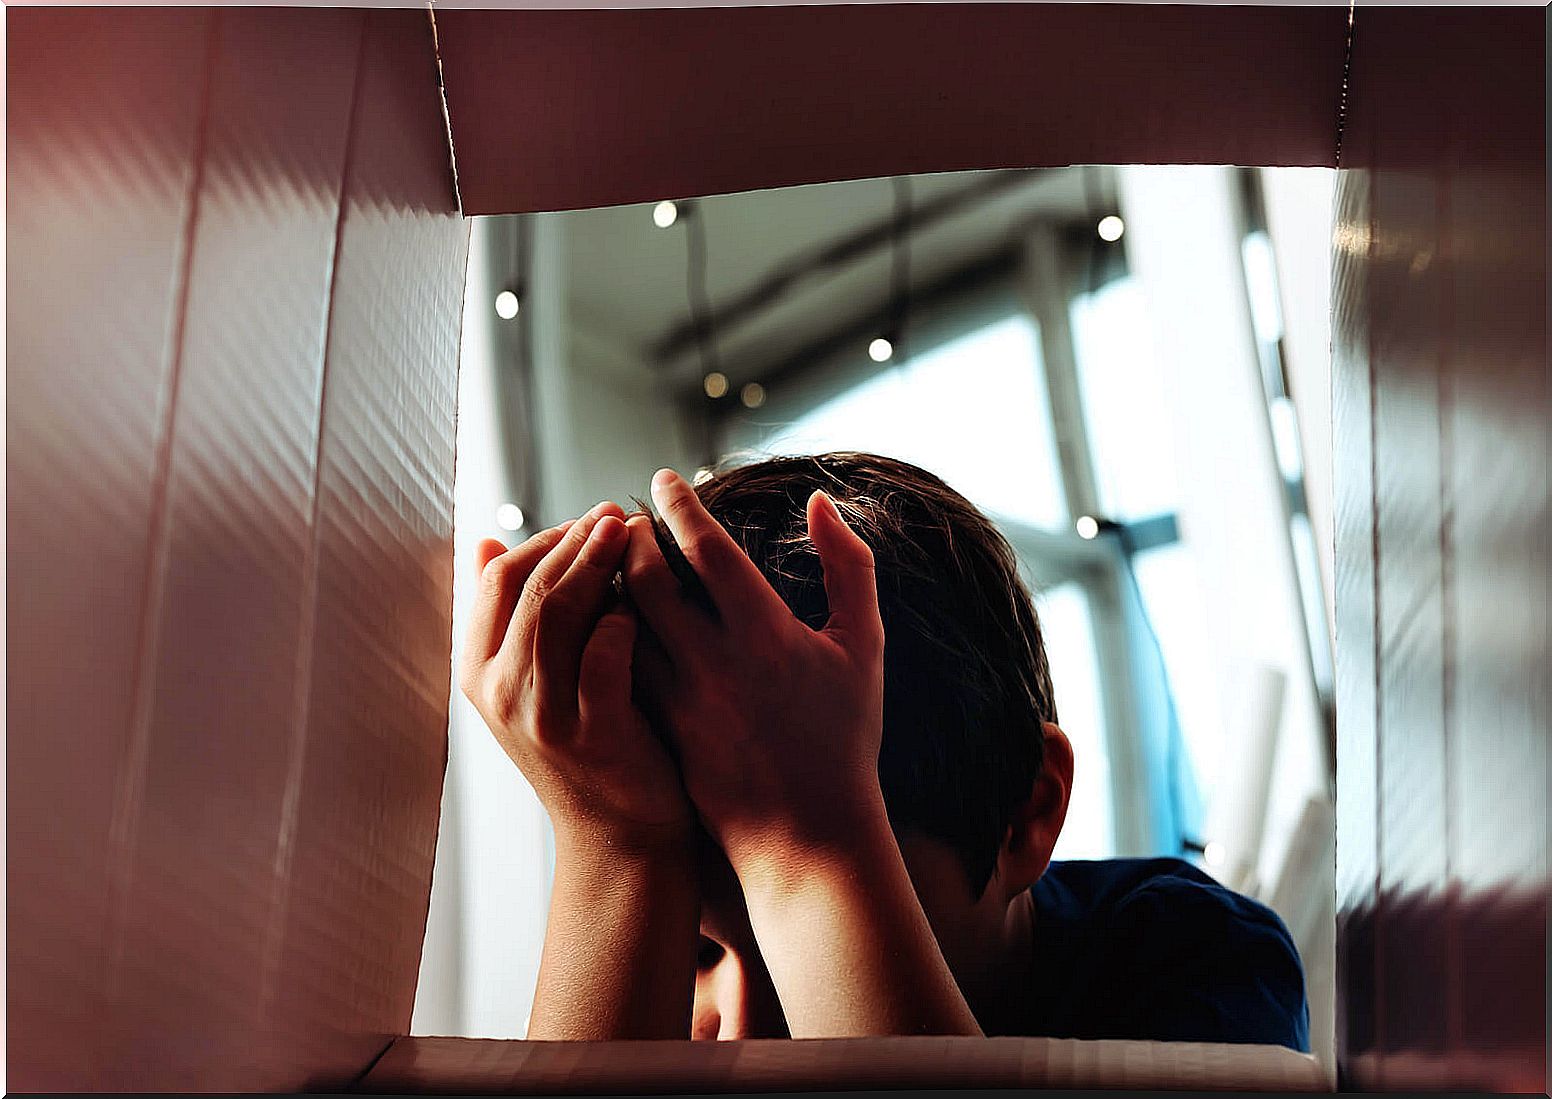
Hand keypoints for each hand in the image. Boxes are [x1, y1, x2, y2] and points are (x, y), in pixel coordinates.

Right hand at [460, 502, 691, 850]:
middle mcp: (498, 694)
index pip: (496, 578)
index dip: (543, 537)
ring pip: (558, 615)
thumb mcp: (538, 679)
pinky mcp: (591, 735)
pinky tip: (645, 603)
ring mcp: (541, 717)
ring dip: (597, 564)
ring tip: (631, 532)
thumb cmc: (590, 742)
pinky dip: (622, 620)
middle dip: (574, 539)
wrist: (621, 832)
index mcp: (478, 673)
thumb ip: (516, 616)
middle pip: (528, 588)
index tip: (587, 517)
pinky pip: (602, 657)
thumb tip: (487, 541)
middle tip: (615, 510)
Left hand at [621, 469, 886, 876]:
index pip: (706, 547)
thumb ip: (850, 567)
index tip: (663, 479)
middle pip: (647, 578)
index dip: (679, 505)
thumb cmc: (844, 736)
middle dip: (631, 538)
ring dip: (612, 584)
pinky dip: (609, 635)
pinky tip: (612, 619)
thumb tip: (820, 502)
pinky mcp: (659, 730)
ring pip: (622, 622)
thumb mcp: (863, 647)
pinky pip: (619, 668)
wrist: (809, 832)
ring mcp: (680, 701)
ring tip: (614, 563)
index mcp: (766, 633)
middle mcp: (715, 662)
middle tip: (629, 520)